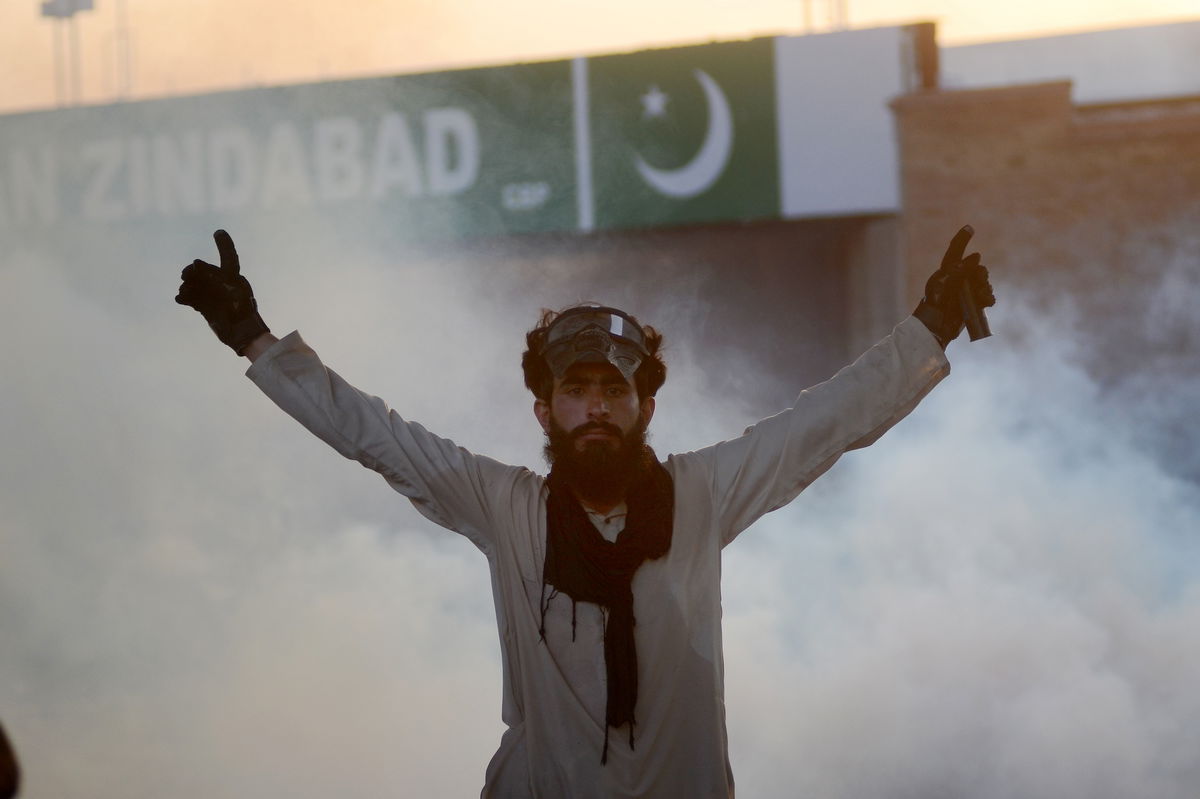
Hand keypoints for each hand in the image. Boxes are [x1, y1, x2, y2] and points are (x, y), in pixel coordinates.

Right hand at [176, 230, 269, 354]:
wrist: (242, 332)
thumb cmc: (243, 309)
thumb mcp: (232, 288)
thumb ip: (215, 274)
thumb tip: (195, 263)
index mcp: (233, 277)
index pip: (228, 258)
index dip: (224, 245)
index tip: (218, 232)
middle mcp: (222, 284)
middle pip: (203, 272)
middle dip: (192, 271)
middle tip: (185, 275)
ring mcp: (212, 296)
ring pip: (195, 284)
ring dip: (187, 285)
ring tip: (186, 291)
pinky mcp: (205, 307)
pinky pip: (191, 298)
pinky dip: (184, 297)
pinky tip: (180, 299)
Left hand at [914, 225, 994, 347]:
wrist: (936, 325)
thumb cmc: (935, 302)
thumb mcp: (945, 282)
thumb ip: (960, 268)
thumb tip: (976, 256)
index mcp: (948, 271)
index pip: (955, 252)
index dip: (962, 239)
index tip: (969, 228)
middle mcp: (959, 279)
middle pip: (979, 269)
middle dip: (982, 275)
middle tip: (979, 282)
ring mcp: (967, 291)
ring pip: (985, 283)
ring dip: (986, 288)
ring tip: (980, 296)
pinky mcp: (973, 304)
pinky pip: (988, 297)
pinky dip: (989, 298)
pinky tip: (986, 302)